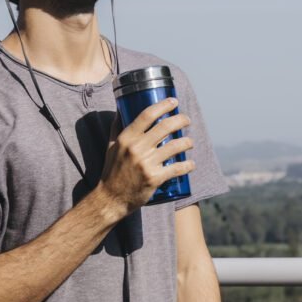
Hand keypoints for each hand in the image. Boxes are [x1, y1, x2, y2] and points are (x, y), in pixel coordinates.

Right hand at [98, 98, 194, 215]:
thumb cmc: (112, 171)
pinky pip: (176, 168)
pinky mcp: (154, 178)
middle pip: (165, 127)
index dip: (163, 105)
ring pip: (174, 146)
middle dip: (180, 120)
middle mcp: (136, 148)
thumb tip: (121, 109)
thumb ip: (117, 128)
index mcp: (126, 138)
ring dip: (187, 142)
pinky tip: (191, 164)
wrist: (111, 199)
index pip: (147, 115)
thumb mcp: (111, 146)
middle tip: (186, 120)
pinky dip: (187, 165)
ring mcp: (146, 164)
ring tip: (189, 142)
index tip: (174, 101)